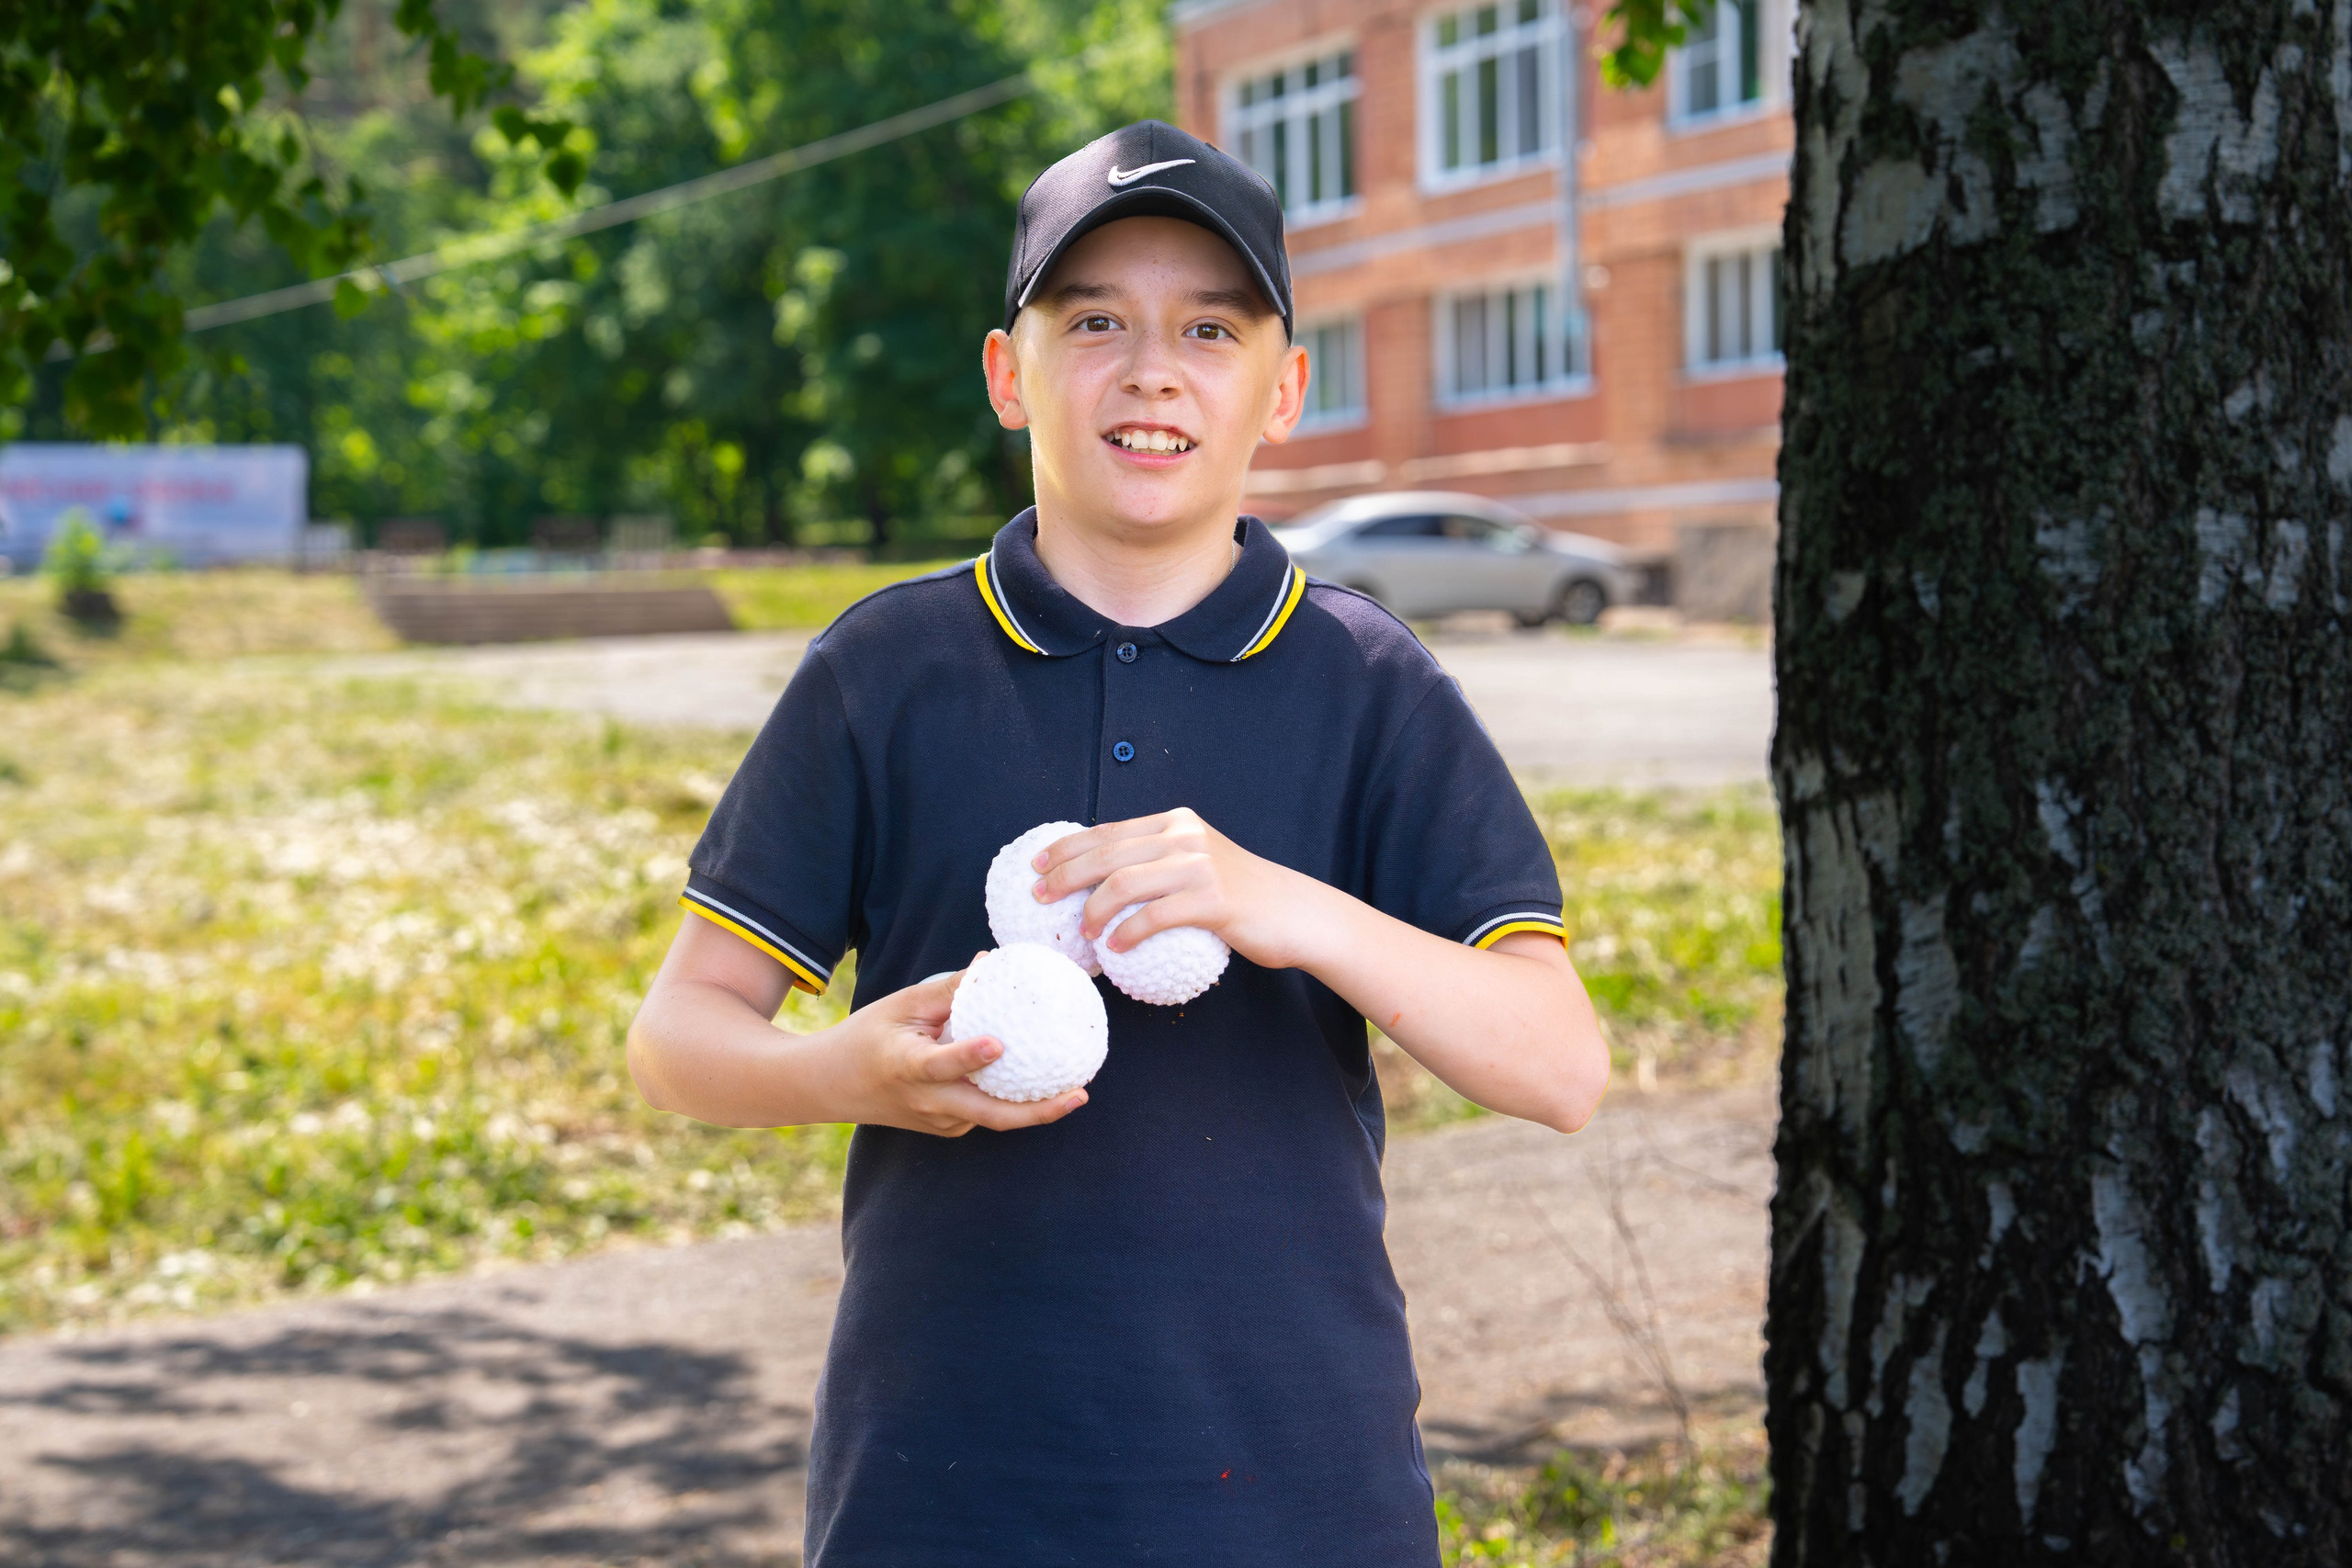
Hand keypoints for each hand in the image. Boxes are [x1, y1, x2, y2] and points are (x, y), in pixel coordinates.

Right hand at [836, 961, 1087, 1136]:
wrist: (831, 1086)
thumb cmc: (867, 1036)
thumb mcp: (901, 1005)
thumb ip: (947, 989)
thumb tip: (993, 961)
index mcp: (905, 1066)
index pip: (941, 1065)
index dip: (969, 1057)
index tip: (998, 1045)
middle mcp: (926, 1101)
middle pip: (989, 1115)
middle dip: (1038, 1112)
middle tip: (1080, 1094)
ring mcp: (938, 1121)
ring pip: (993, 1116)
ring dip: (1035, 1107)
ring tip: (1077, 1087)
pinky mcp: (947, 1128)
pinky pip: (985, 1112)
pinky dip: (1013, 1100)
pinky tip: (1045, 1084)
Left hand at [1029, 808, 1332, 971]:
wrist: (1294, 913)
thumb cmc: (1239, 898)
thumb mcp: (1197, 864)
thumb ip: (1158, 862)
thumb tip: (1099, 880)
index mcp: (1175, 823)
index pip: (1108, 831)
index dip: (1067, 847)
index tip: (1036, 865)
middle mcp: (1185, 836)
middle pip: (1107, 854)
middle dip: (1065, 876)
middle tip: (1040, 898)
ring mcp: (1200, 866)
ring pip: (1124, 883)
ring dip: (1093, 910)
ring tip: (1082, 932)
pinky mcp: (1213, 900)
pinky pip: (1154, 917)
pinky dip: (1127, 934)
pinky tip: (1115, 948)